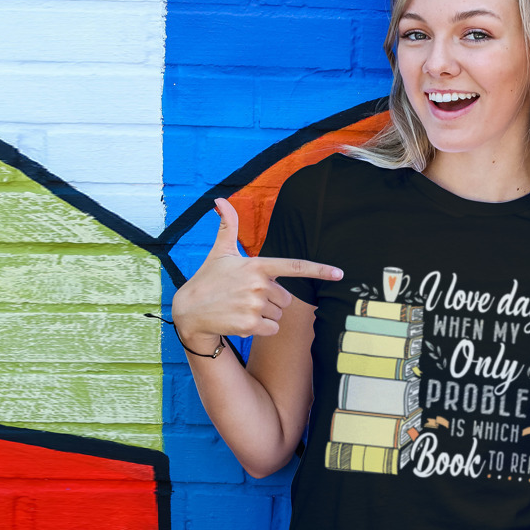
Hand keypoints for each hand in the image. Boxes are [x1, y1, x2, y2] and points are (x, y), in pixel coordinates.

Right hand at [172, 198, 342, 347]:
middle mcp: (258, 284)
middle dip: (272, 301)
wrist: (189, 311)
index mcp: (257, 265)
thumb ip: (228, 226)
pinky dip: (262, 330)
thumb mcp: (219, 252)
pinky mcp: (250, 325)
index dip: (319, 270)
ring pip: (279, 316)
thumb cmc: (208, 279)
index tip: (340, 273)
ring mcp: (254, 305)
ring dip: (265, 316)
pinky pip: (272, 330)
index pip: (294, 266)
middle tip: (247, 298)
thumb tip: (219, 199)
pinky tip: (242, 323)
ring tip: (242, 309)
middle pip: (286, 299)